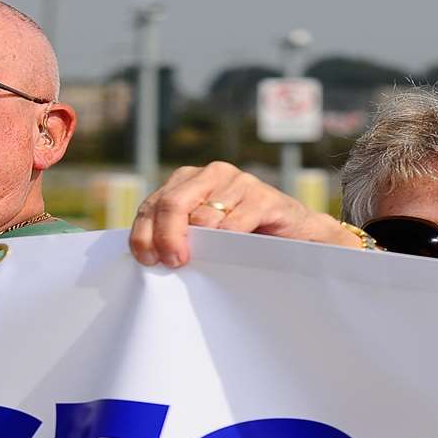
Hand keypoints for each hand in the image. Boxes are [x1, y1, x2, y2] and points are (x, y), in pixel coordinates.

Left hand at [128, 161, 353, 267]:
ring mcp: (238, 181)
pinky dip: (227, 241)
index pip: (152, 205)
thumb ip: (176, 234)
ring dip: (200, 244)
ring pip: (203, 216)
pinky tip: (231, 250)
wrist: (294, 236)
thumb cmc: (240, 237)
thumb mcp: (202, 234)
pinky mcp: (263, 196)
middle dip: (165, 237)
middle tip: (172, 263)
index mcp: (187, 180)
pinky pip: (234, 223)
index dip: (144, 234)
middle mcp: (210, 174)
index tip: (147, 261)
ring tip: (207, 261)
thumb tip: (148, 256)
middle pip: (172, 204)